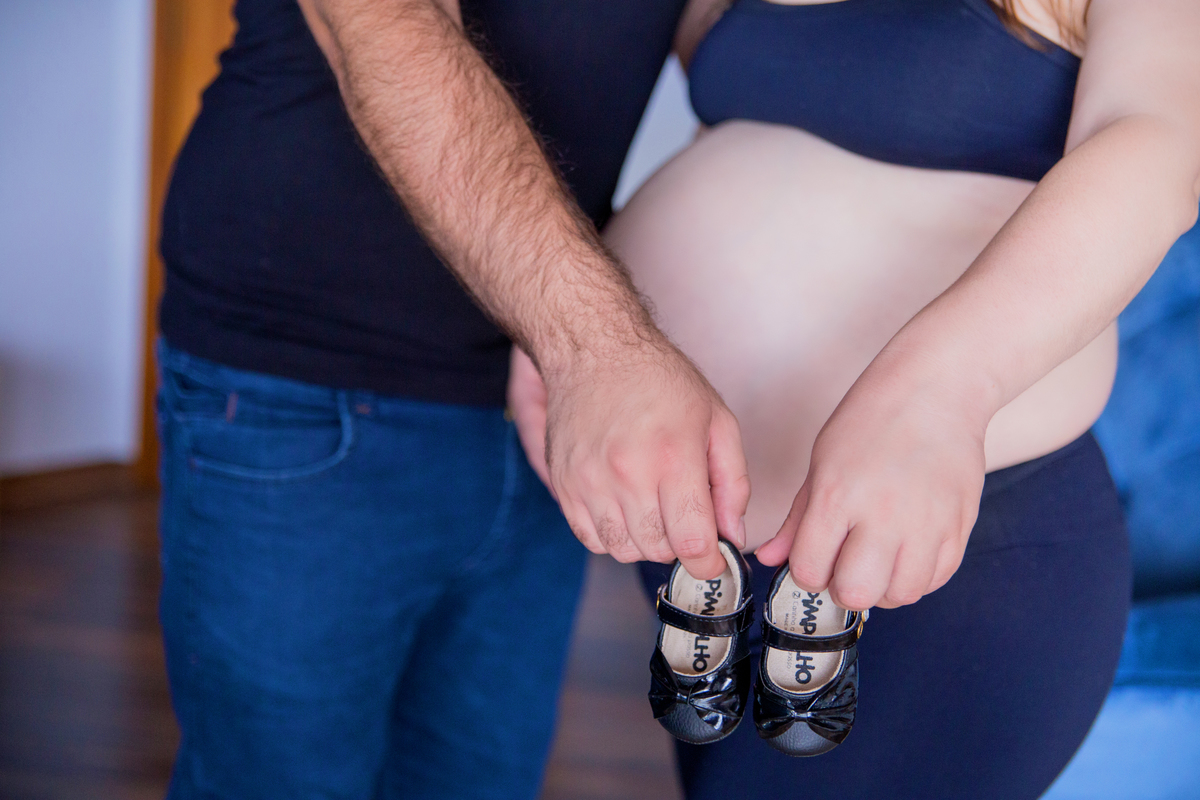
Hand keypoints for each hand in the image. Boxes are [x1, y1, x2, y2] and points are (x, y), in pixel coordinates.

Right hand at [508, 345, 749, 579]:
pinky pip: (590, 538)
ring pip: (622, 550)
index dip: (710, 564)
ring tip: (655, 510)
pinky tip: (625, 509)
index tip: (716, 564)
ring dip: (645, 542)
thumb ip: (733, 483)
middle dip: (680, 547)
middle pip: (657, 550)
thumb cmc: (660, 379)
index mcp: (673, 456)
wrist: (594, 348)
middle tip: (686, 522)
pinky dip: (613, 536)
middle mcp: (627, 473)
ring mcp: (589, 481)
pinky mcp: (563, 483)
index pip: (691, 542)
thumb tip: (734, 535)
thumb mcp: (716, 420)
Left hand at [755, 360, 987, 610]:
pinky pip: (936, 580)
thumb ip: (798, 518)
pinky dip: (916, 577)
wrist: (935, 389)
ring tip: (878, 561)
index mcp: (837, 496)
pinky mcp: (959, 525)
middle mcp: (883, 515)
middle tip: (845, 564)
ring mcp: (926, 523)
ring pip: (900, 595)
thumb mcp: (821, 462)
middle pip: (856, 593)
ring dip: (883, 588)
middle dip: (843, 587)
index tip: (814, 558)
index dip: (807, 572)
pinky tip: (905, 554)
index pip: (810, 570)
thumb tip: (768, 558)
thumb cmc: (871, 419)